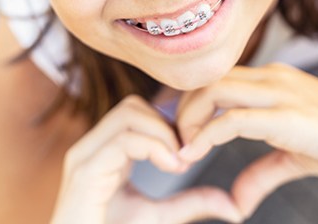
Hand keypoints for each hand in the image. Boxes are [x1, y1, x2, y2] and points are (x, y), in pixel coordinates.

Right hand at [50, 95, 242, 223]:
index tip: (189, 152)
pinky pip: (123, 139)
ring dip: (162, 133)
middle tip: (185, 157)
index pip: (136, 111)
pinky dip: (154, 147)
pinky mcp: (84, 172)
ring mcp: (84, 156)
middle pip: (132, 105)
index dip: (168, 123)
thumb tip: (234, 206)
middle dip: (165, 124)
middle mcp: (91, 146)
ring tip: (178, 163)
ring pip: (128, 114)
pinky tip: (170, 167)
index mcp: (103, 150)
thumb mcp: (159, 217)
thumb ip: (191, 204)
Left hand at [176, 63, 317, 218]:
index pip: (215, 78)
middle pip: (207, 79)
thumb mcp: (297, 157)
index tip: (177, 129)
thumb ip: (263, 173)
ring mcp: (279, 94)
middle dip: (181, 107)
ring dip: (189, 118)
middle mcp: (270, 79)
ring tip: (182, 148)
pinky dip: (207, 134)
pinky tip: (194, 153)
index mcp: (270, 81)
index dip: (189, 101)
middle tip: (173, 139)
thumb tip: (236, 202)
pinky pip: (234, 118)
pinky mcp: (288, 117)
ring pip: (214, 89)